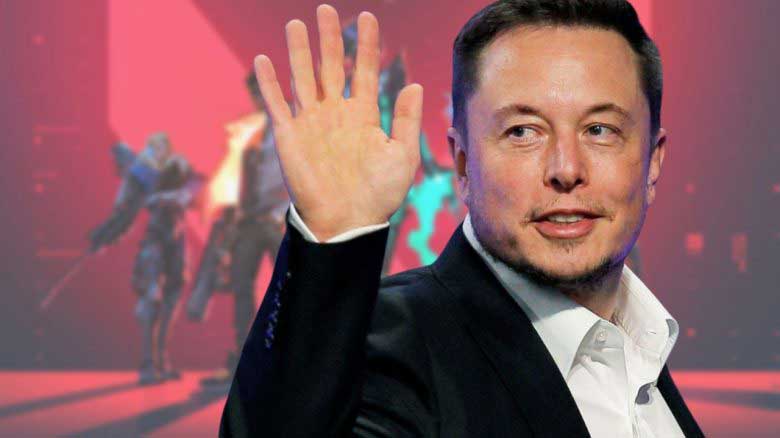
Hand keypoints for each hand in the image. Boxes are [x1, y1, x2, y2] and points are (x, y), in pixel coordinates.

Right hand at [254, 4, 422, 240]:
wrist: (347, 221)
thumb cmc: (378, 195)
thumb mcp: (402, 156)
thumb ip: (407, 120)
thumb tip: (416, 85)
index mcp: (364, 115)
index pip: (365, 71)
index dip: (366, 44)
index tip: (368, 17)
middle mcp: (336, 113)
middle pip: (331, 66)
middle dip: (329, 37)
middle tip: (325, 8)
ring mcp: (311, 122)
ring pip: (303, 77)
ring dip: (299, 51)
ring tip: (296, 23)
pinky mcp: (290, 135)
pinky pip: (277, 103)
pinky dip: (269, 83)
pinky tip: (263, 60)